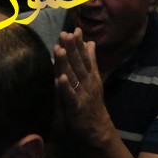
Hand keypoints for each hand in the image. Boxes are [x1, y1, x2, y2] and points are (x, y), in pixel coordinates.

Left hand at [55, 28, 108, 146]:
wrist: (98, 128)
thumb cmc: (92, 101)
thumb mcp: (94, 79)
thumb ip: (91, 60)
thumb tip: (90, 42)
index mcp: (90, 75)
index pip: (85, 56)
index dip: (79, 43)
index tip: (74, 29)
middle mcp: (87, 82)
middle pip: (78, 63)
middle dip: (71, 48)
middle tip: (64, 34)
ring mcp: (82, 94)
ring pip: (72, 76)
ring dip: (65, 63)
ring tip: (59, 49)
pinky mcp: (75, 107)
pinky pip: (69, 96)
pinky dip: (65, 87)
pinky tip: (59, 78)